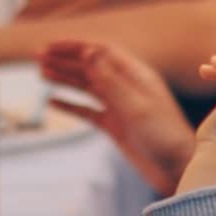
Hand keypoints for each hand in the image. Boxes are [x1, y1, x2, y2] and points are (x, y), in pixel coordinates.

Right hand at [40, 40, 195, 194]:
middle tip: (38, 56)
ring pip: (86, 87)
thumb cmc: (164, 136)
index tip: (52, 46)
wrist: (178, 170)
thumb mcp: (136, 106)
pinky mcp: (114, 126)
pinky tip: (51, 101)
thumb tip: (88, 51)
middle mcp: (126, 87)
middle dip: (65, 60)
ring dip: (64, 78)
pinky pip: (87, 111)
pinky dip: (69, 105)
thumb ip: (111, 80)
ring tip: (41, 73)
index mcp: (136, 75)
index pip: (102, 51)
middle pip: (91, 67)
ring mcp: (119, 107)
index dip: (76, 46)